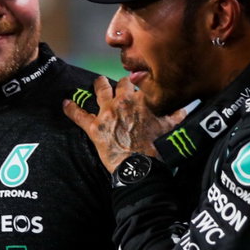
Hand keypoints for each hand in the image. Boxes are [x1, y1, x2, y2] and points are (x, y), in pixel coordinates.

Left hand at [62, 75, 184, 172]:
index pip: (141, 84)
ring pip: (100, 91)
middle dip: (120, 83)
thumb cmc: (157, 148)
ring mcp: (107, 114)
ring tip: (98, 82)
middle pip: (120, 84)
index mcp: (143, 100)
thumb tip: (183, 106)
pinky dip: (71, 109)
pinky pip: (79, 115)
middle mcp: (123, 102)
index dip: (141, 84)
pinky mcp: (94, 128)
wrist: (141, 167)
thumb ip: (176, 114)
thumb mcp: (171, 128)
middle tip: (120, 84)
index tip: (140, 84)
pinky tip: (66, 103)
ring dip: (99, 85)